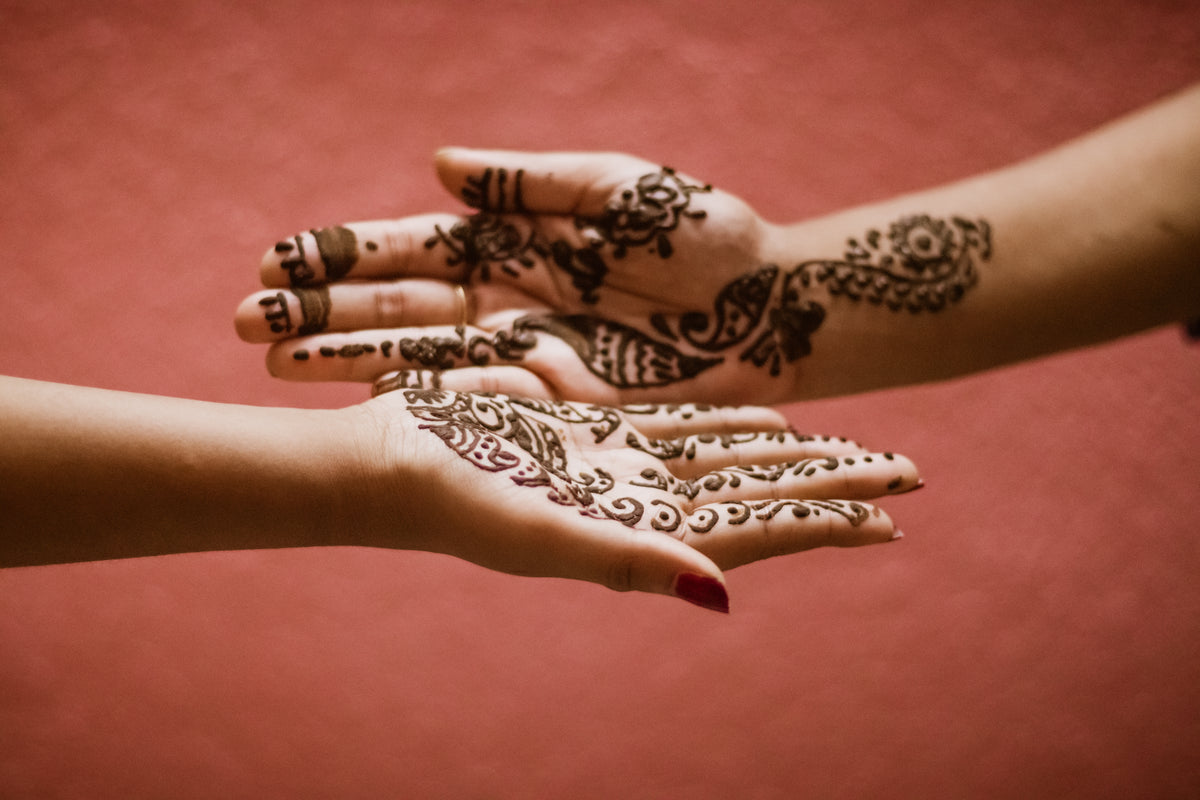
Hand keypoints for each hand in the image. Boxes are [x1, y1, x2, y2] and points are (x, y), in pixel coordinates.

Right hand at [236, 148, 821, 404]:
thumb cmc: (705, 238)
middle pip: (398, 305)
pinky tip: (350, 403)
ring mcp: (523, 353)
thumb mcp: (619, 189)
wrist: (771, 310)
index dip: (347, 252)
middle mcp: (506, 299)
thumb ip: (531, 181)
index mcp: (517, 242)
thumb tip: (437, 164)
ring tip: (271, 361)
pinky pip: (469, 399)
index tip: (277, 258)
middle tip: (242, 318)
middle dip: (322, 310)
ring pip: (417, 353)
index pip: (413, 247)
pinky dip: (409, 399)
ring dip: (344, 357)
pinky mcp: (553, 403)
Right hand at [351, 384, 918, 611]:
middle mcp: (643, 506)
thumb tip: (720, 592)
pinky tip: (770, 420)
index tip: (889, 520)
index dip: (820, 525)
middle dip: (832, 486)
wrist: (392, 465)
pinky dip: (731, 422)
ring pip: (733, 459)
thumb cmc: (458, 504)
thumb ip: (630, 561)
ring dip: (794, 457)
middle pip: (761, 493)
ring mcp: (624, 468)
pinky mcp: (597, 431)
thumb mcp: (543, 536)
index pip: (753, 531)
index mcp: (640, 536)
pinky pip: (682, 425)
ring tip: (854, 452)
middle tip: (908, 473)